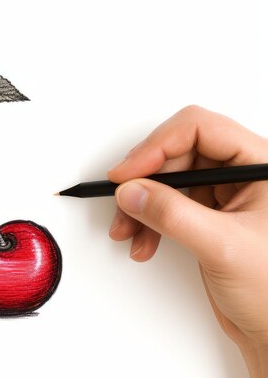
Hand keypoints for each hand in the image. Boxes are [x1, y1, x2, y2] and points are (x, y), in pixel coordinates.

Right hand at [107, 105, 267, 352]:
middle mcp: (241, 175)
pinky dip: (147, 222)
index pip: (199, 130)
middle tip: (123, 202)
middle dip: (143, 181)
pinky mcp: (206, 218)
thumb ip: (173, 215)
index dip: (157, 146)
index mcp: (260, 166)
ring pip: (166, 181)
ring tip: (128, 232)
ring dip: (140, 204)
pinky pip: (166, 206)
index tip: (128, 173)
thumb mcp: (223, 246)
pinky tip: (143, 242)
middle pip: (176, 154)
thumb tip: (133, 191)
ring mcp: (223, 196)